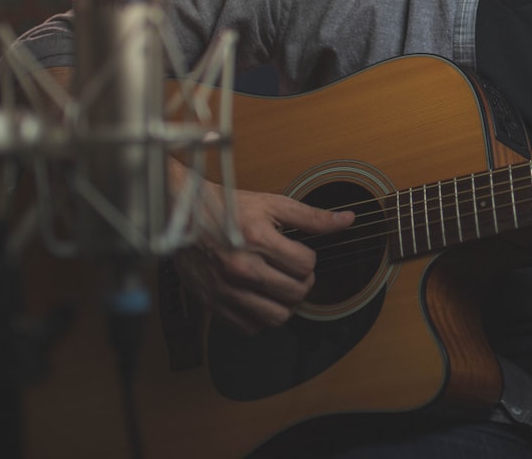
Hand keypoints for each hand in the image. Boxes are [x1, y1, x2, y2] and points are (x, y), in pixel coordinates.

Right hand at [174, 176, 353, 333]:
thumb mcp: (273, 204)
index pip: (306, 266)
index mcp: (257, 238)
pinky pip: (250, 327)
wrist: (183, 215)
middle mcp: (240, 267)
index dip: (308, 259)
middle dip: (302, 282)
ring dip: (285, 304)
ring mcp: (225, 289)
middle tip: (293, 271)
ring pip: (276, 317)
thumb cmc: (228, 208)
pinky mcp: (213, 303)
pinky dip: (260, 317)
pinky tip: (259, 297)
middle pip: (295, 293)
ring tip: (279, 286)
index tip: (298, 253)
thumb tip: (348, 220)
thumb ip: (312, 217)